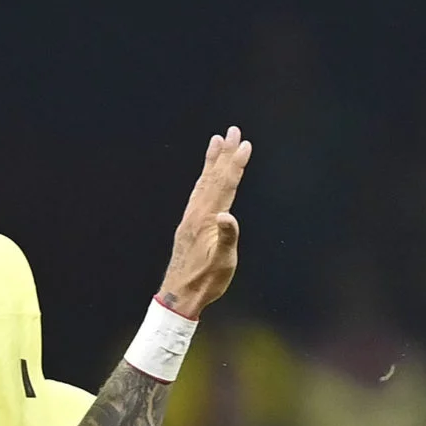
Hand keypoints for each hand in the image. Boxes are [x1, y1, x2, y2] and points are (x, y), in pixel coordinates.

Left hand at [158, 128, 251, 318]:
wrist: (180, 294)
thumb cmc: (206, 281)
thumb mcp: (222, 263)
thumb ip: (226, 238)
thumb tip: (228, 216)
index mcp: (207, 219)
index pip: (225, 185)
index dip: (236, 164)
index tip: (245, 145)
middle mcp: (196, 213)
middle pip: (214, 177)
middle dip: (225, 154)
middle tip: (233, 131)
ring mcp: (191, 217)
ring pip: (204, 182)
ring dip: (212, 161)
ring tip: (217, 141)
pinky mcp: (188, 224)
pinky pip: (198, 193)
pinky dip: (204, 178)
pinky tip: (206, 175)